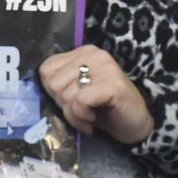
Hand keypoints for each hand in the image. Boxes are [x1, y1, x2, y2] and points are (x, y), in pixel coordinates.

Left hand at [39, 45, 154, 144]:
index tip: (69, 102)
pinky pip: (80, 102)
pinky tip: (92, 121)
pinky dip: (82, 117)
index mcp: (83, 52)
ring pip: (66, 93)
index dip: (53, 92)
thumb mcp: (77, 93)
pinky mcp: (112, 84)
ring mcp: (105, 68)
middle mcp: (94, 54)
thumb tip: (41, 86)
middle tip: (81, 112)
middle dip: (64, 105)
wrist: (135, 124)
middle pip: (54, 83)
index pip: (47, 69)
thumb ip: (60, 85)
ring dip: (74, 115)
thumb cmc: (104, 109)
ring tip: (88, 118)